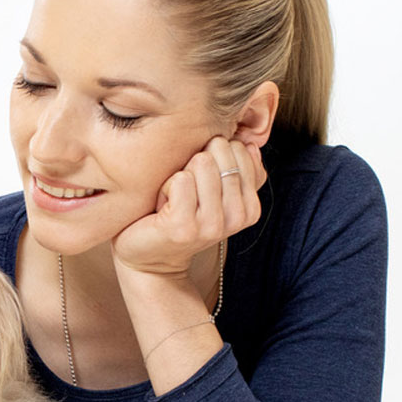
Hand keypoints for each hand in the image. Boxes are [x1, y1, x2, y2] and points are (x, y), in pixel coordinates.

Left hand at [110, 137, 266, 276]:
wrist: (151, 257)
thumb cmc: (181, 216)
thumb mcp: (215, 194)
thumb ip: (238, 170)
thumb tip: (250, 144)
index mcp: (250, 208)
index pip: (241, 150)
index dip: (214, 155)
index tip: (202, 183)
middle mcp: (236, 218)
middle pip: (220, 152)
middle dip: (196, 162)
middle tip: (186, 191)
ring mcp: (211, 224)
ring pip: (201, 162)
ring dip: (180, 174)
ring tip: (175, 199)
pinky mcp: (184, 226)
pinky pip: (180, 179)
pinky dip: (166, 186)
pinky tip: (164, 206)